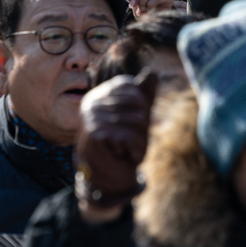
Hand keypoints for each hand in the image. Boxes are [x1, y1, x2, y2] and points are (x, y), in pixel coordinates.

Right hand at [76, 70, 157, 222]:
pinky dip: (135, 148)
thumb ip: (144, 94)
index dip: (142, 105)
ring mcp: (92, 118)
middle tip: (130, 139)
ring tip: (126, 148)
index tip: (132, 122)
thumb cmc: (122, 141)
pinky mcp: (95, 135)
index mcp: (100, 93)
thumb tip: (153, 72)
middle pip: (139, 104)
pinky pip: (130, 136)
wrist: (107, 174)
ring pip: (137, 120)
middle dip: (142, 125)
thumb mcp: (136, 115)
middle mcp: (92, 102)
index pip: (134, 88)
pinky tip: (123, 154)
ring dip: (139, 139)